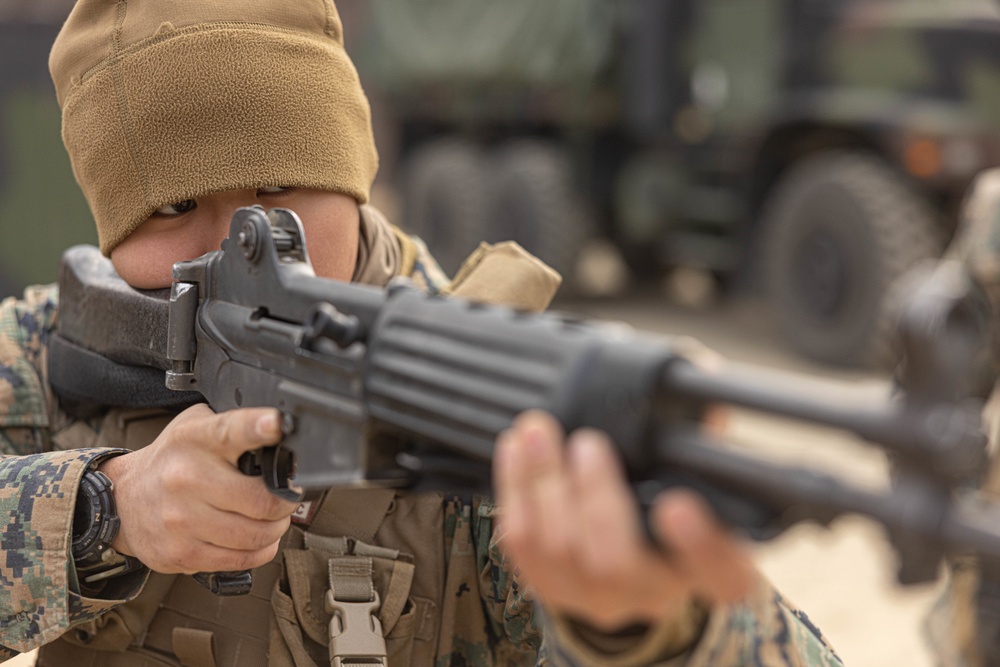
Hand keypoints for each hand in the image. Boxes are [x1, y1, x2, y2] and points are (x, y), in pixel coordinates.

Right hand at [98, 404, 298, 573]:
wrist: (123, 499)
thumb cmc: (174, 460)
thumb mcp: (197, 426)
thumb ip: (236, 425)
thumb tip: (282, 430)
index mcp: (196, 439)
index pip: (231, 430)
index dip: (259, 426)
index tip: (277, 424)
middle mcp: (186, 478)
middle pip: (262, 500)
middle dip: (286, 501)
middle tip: (287, 497)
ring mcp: (181, 520)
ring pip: (257, 535)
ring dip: (277, 528)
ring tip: (273, 518)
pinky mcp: (180, 554)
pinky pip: (242, 559)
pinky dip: (262, 550)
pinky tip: (258, 538)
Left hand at [494, 410, 755, 631]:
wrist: (633, 545)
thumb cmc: (673, 491)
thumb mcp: (699, 467)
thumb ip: (700, 433)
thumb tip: (696, 391)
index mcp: (711, 567)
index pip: (722, 572)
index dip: (699, 546)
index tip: (676, 504)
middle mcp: (655, 592)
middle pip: (617, 564)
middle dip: (594, 496)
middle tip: (588, 442)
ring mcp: (598, 597)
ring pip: (560, 551)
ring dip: (543, 482)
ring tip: (538, 429)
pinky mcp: (552, 587)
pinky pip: (523, 546)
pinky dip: (515, 491)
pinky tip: (514, 449)